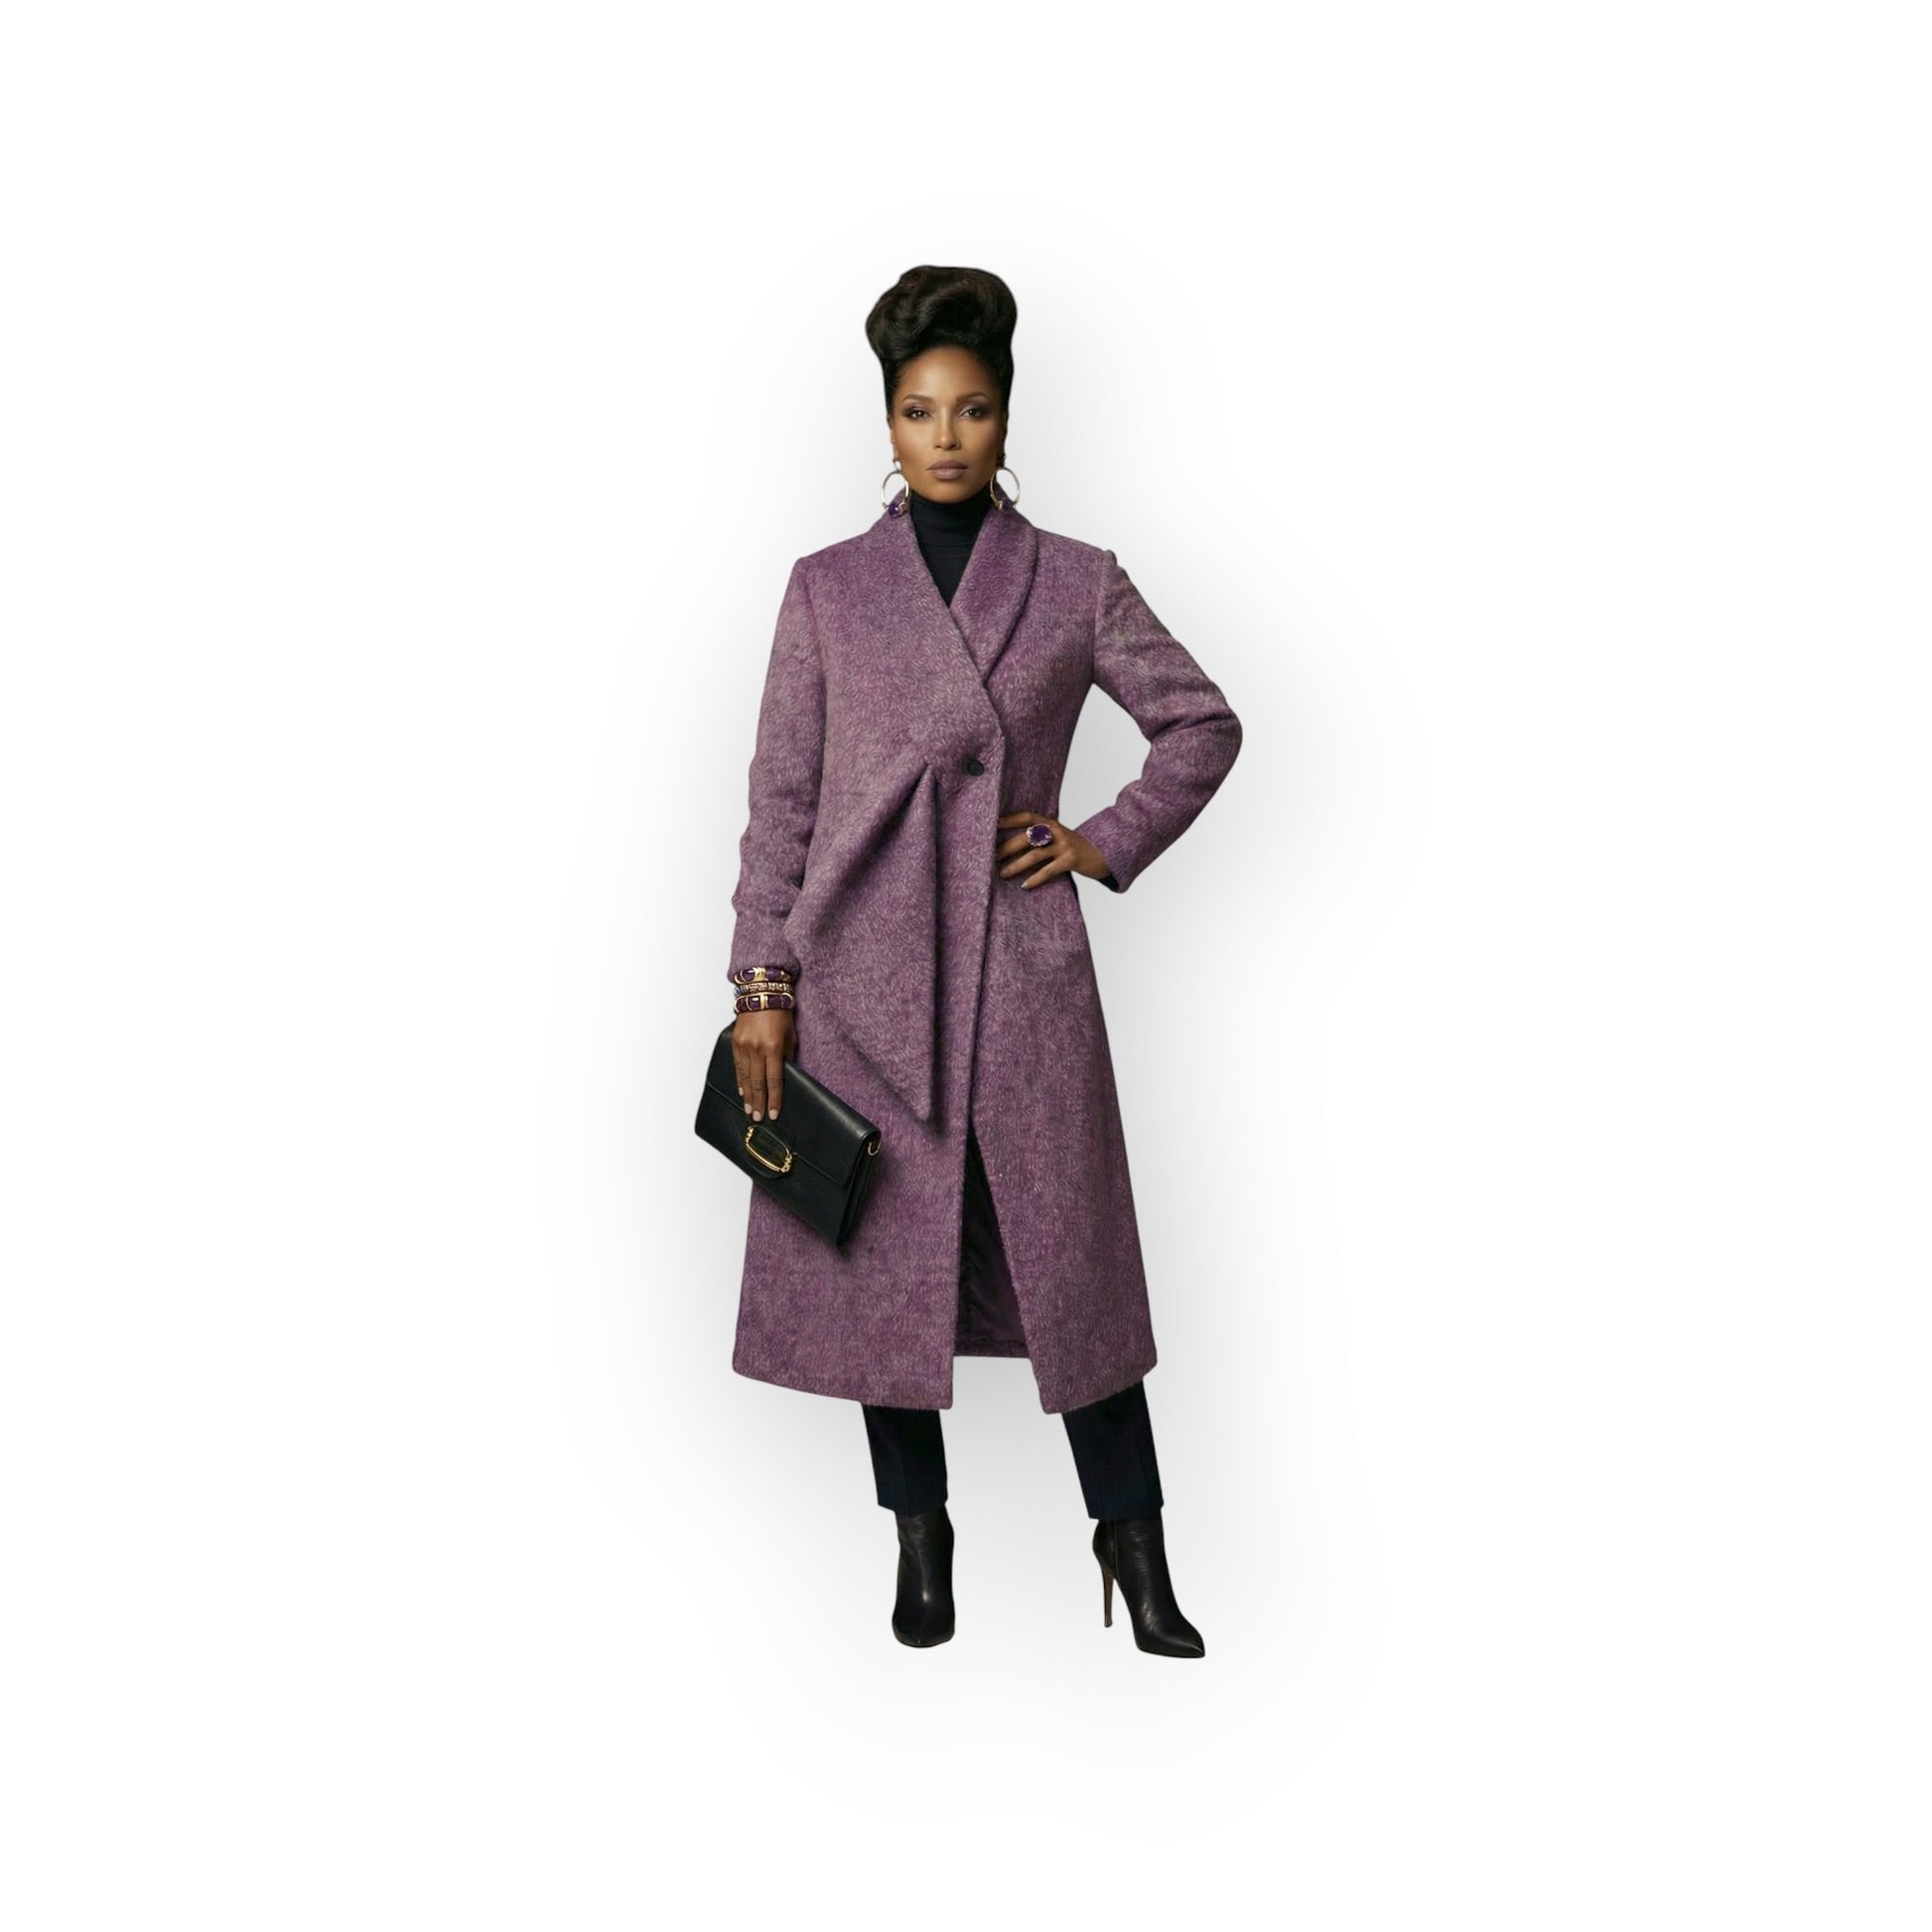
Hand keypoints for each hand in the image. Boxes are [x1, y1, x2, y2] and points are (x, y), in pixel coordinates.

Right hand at [733, 1007, 795, 1120]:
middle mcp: (756, 1048)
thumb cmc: (780, 1013)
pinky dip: (740, 1080)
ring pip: (745, 1077)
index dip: (774, 1099)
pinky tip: (742, 1091)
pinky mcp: (735, 1042)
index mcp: (773, 1047)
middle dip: (758, 1103)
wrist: (762, 993)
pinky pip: (737, 1066)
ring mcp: (743, 1046)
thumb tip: (787, 1075)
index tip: (774, 1114)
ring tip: (749, 1110)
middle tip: (757, 1118)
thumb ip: (788, 1056)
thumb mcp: (791, 1035)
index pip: (774, 1080)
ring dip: (748, 1095)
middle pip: (758, 1083)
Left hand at [994, 811, 1111, 886]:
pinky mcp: (1070, 860)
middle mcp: (1057, 831)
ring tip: (1003, 873)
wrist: (1102, 853)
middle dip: (1006, 848)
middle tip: (990, 857)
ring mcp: (1064, 845)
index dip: (1009, 819)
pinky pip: (1048, 870)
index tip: (992, 824)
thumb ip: (1039, 836)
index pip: (1027, 816)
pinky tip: (1024, 885)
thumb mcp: (1057, 836)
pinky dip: (1035, 879)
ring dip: (1016, 865)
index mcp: (1051, 823)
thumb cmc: (1072, 847)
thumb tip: (1010, 845)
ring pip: (1034, 855)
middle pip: (1026, 838)